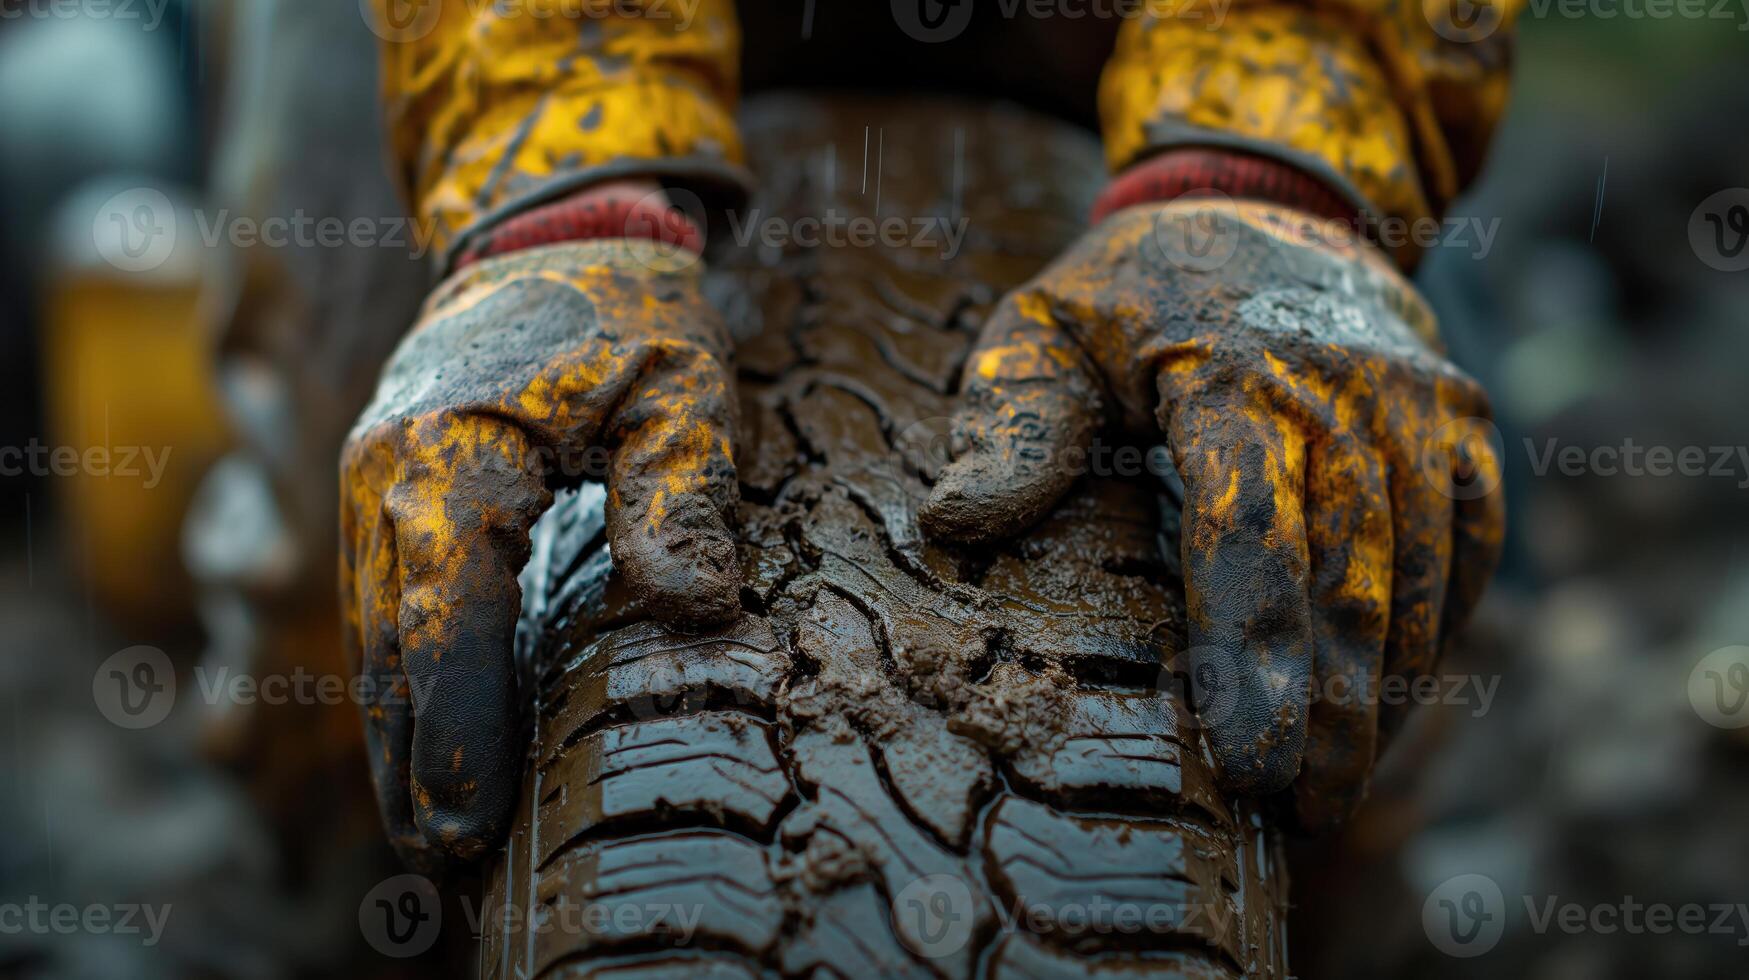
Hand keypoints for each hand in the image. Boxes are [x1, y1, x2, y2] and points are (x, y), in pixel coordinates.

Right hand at [340, 238, 741, 866]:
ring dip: (398, 732)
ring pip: (373, 632)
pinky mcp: (385, 490)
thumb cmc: (628, 313)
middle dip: (415, 760)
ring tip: (430, 828)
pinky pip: (381, 600)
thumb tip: (699, 610)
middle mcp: (388, 478)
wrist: (550, 231)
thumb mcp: (682, 391)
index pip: (445, 620)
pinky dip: (402, 675)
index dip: (455, 730)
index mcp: (453, 457)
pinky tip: (427, 733)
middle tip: (446, 862)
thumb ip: (681, 497)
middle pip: (391, 647)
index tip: (468, 824)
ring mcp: (373, 483)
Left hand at [920, 200, 1503, 826]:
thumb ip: (1011, 424)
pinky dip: (1440, 634)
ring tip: (1338, 790)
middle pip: (1347, 572)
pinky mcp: (1465, 423)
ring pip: (1419, 573)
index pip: (1249, 529)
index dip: (1252, 650)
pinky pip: (1471, 545)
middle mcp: (1348, 388)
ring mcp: (1421, 405)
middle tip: (1302, 808)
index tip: (1247, 758)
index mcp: (1232, 369)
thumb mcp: (1045, 330)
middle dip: (1331, 706)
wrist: (1272, 199)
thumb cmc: (1134, 292)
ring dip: (1388, 691)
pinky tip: (1397, 713)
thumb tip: (952, 526)